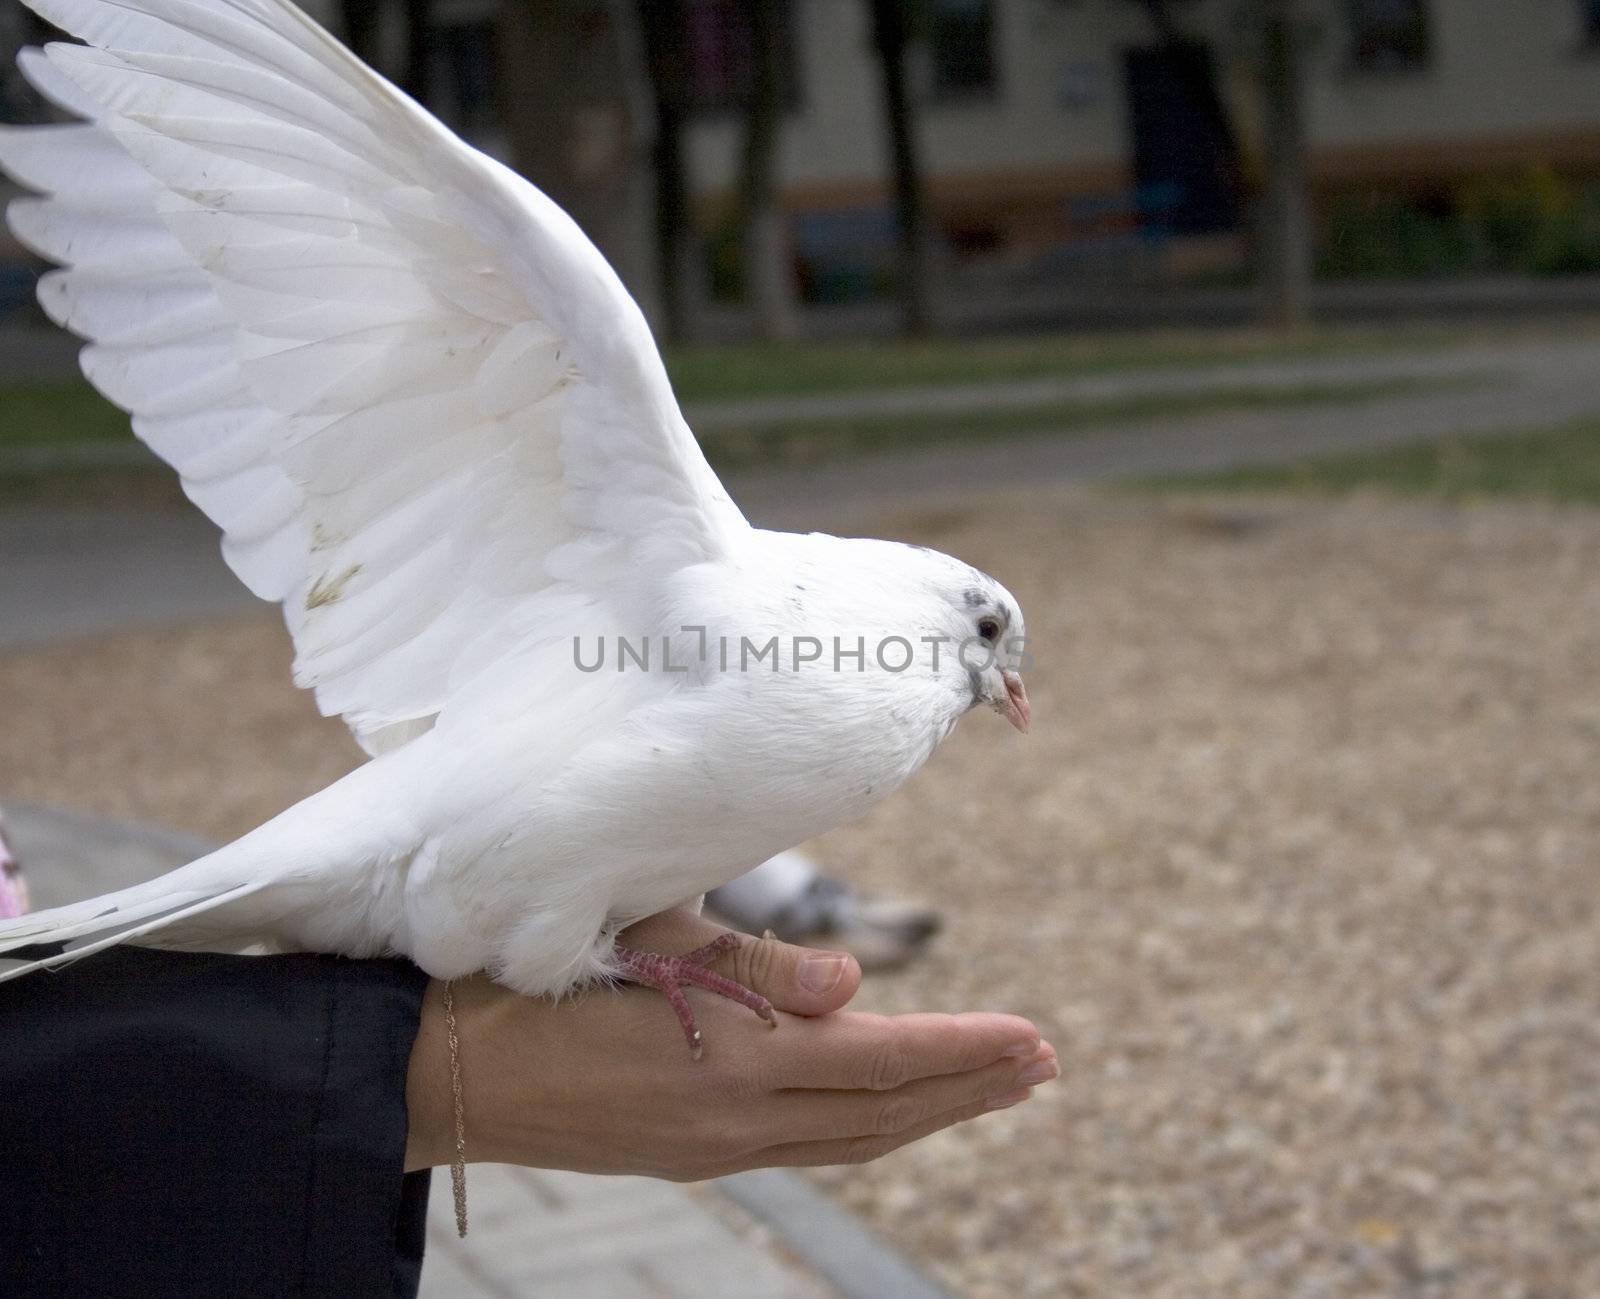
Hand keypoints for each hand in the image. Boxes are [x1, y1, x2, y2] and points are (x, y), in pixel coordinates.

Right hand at [405, 907, 1057, 1178]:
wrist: (444, 1071)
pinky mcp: (691, 1154)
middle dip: (970, 1085)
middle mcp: (734, 1117)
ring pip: (852, 1137)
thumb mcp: (643, 940)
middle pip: (884, 1108)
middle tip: (1042, 1064)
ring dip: (930, 1111)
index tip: (1033, 1038)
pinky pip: (809, 1145)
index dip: (963, 1049)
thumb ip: (755, 969)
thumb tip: (854, 983)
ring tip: (993, 1086)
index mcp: (729, 1056)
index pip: (879, 1056)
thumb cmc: (534, 978)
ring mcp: (713, 1146)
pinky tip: (888, 1107)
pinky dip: (868, 1124)